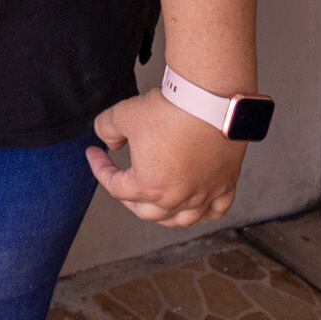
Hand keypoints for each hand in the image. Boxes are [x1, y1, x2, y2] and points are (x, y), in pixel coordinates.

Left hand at [87, 86, 243, 226]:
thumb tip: (107, 137)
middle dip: (128, 199)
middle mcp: (178, 197)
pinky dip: (205, 212)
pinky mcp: (226, 184)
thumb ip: (107, 129)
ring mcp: (204, 194)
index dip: (99, 169)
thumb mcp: (123, 115)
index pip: (115, 187)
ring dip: (165, 215)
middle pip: (146, 212)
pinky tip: (198, 207)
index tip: (94, 154)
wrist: (211, 100)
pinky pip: (216, 210)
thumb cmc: (173, 111)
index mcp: (150, 186)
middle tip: (121, 182)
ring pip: (181, 219)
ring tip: (155, 203)